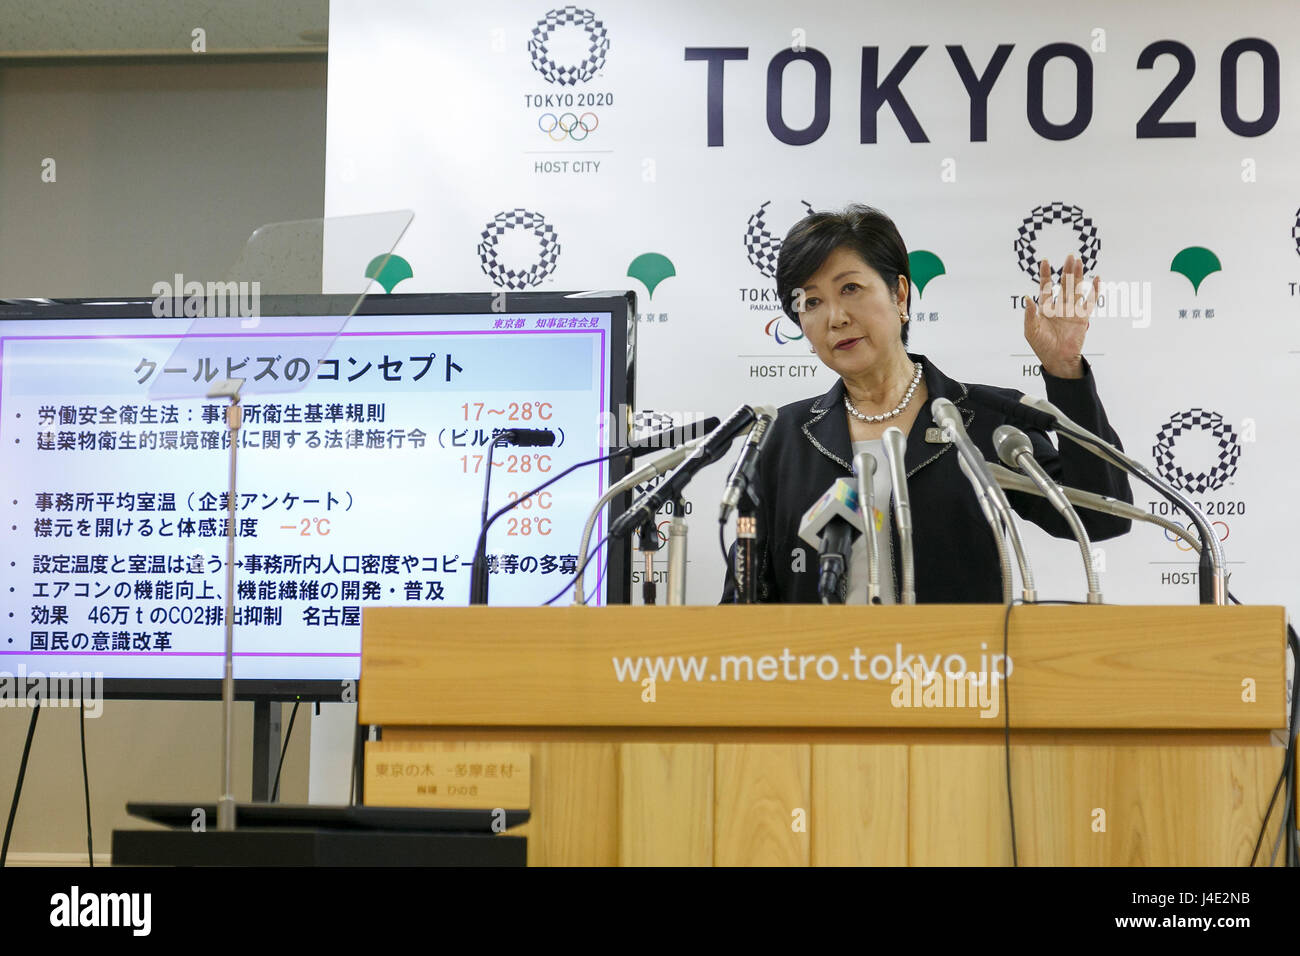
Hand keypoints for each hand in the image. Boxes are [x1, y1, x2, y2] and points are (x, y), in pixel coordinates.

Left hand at [1024, 254, 1095, 378]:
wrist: (1057, 359)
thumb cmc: (1041, 346)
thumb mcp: (1031, 330)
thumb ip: (1029, 314)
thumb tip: (1027, 298)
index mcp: (1045, 308)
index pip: (1046, 287)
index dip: (1046, 275)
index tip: (1045, 261)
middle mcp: (1059, 307)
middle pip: (1064, 284)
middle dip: (1066, 270)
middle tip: (1069, 256)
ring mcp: (1072, 311)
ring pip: (1076, 289)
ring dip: (1078, 275)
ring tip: (1079, 261)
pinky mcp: (1083, 317)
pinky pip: (1090, 301)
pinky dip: (1094, 290)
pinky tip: (1096, 279)